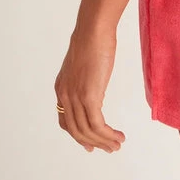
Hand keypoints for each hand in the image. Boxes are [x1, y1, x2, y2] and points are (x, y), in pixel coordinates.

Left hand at [54, 26, 125, 152]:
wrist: (93, 30)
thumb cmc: (92, 39)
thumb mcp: (84, 64)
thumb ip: (85, 78)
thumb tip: (95, 86)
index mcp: (61, 89)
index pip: (66, 121)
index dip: (78, 136)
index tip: (90, 145)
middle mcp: (64, 96)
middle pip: (76, 131)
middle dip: (93, 143)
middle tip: (109, 148)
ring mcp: (75, 98)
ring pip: (87, 132)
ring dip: (104, 142)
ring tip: (117, 144)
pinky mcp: (89, 97)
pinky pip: (98, 125)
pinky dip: (108, 135)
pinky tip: (118, 136)